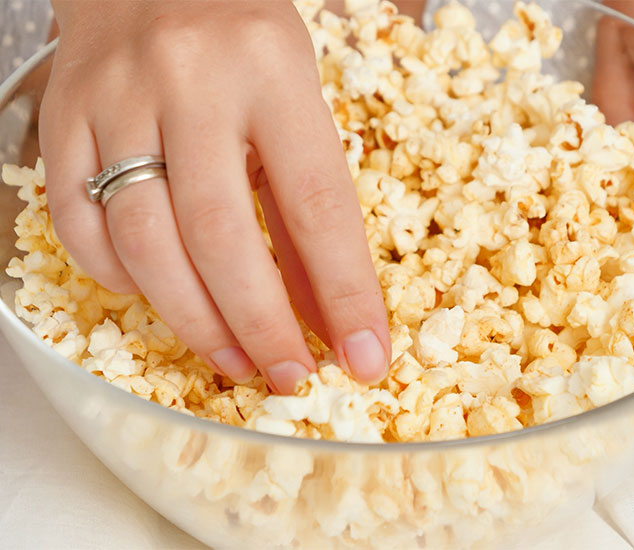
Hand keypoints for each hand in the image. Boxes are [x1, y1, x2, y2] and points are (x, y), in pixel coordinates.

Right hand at [40, 1, 390, 393]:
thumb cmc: (243, 48)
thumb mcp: (297, 108)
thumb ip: (308, 210)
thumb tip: (328, 313)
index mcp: (273, 71)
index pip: (317, 204)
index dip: (345, 293)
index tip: (365, 358)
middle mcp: (190, 81)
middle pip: (221, 234)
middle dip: (260, 325)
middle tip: (288, 379)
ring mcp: (115, 100)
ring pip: (144, 239)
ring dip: (193, 320)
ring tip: (233, 361)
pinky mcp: (60, 120)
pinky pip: (79, 222)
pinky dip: (120, 279)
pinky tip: (159, 297)